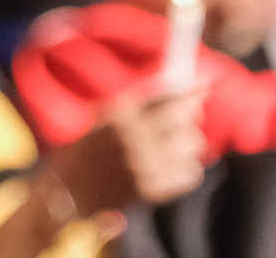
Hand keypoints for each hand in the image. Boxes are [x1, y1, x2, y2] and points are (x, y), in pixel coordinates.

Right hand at [47, 91, 205, 212]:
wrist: (71, 193)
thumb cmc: (93, 147)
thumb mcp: (108, 114)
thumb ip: (150, 99)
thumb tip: (199, 87)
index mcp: (119, 114)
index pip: (170, 94)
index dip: (191, 88)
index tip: (204, 83)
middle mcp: (134, 138)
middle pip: (185, 114)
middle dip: (187, 112)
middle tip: (178, 117)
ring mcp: (146, 166)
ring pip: (193, 142)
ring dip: (184, 142)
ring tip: (164, 147)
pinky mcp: (155, 191)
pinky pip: (191, 171)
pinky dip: (181, 168)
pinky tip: (163, 167)